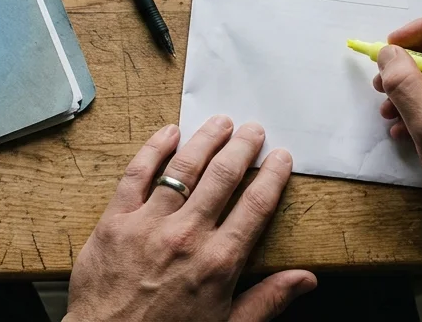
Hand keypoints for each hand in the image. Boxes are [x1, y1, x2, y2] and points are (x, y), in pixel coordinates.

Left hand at [64, 117, 316, 321]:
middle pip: (222, 176)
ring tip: (220, 122)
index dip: (272, 176)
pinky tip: (168, 133)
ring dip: (205, 140)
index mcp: (219, 262)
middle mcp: (187, 235)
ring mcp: (148, 224)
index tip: (281, 156)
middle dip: (242, 147)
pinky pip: (136, 174)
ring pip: (183, 167)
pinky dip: (153, 149)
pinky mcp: (115, 221)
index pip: (255, 205)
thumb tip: (306, 279)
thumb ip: (267, 300)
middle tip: (253, 129)